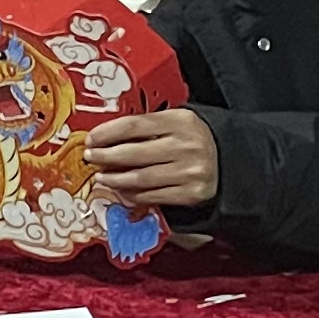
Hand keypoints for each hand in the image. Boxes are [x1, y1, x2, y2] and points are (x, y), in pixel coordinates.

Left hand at [85, 110, 219, 210]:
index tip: (91, 139)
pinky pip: (153, 196)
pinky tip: (123, 190)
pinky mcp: (191, 193)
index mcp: (180, 121)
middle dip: (106, 156)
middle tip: (92, 158)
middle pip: (134, 152)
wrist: (227, 160)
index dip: (108, 133)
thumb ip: (146, 127)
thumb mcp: (175, 123)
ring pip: (141, 178)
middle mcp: (186, 145)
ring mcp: (189, 171)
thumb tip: (105, 139)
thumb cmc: (191, 139)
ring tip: (103, 177)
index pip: (134, 125)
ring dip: (115, 179)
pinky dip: (133, 195)